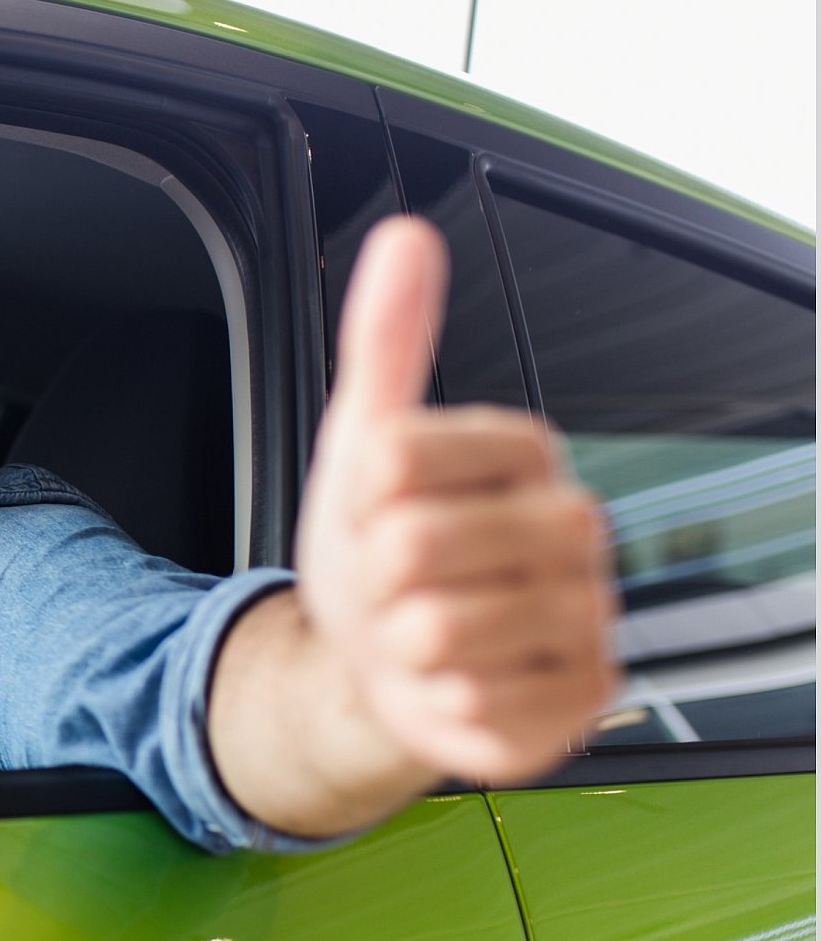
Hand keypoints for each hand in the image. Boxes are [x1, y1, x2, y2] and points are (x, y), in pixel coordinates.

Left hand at [293, 217, 619, 784]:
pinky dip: (436, 702)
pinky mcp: (580, 697)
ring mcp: (586, 615)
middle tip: (396, 584)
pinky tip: (456, 682)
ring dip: (400, 646)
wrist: (381, 660)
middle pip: (411, 547)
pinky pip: (471, 703)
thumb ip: (387, 340)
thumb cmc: (381, 547)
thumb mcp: (366, 440)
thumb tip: (406, 237)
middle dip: (373, 578)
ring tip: (421, 632)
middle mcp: (574, 526)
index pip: (392, 457)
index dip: (354, 497)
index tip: (376, 509)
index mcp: (526, 451)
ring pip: (438, 630)